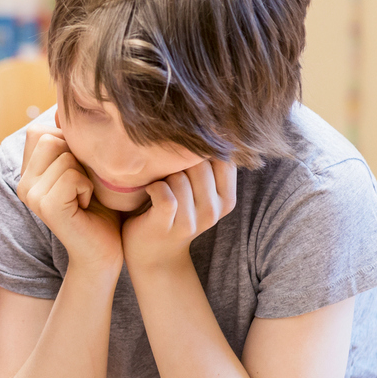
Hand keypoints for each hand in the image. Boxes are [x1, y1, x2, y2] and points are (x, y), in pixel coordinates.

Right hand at [16, 126, 122, 270]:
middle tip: (84, 185)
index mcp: (28, 171)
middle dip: (78, 156)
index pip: (39, 129)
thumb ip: (71, 141)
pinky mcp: (45, 207)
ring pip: (64, 154)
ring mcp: (31, 195)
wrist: (105, 249)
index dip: (68, 142)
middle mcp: (23, 182)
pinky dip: (87, 187)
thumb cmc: (101, 206)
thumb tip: (65, 106)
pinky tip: (85, 205)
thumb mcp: (84, 165)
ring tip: (85, 196)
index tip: (79, 171)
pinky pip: (71, 175)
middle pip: (50, 137)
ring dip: (85, 173)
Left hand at [122, 159, 236, 275]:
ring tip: (159, 185)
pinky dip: (153, 188)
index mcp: (227, 198)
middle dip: (177, 162)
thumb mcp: (198, 189)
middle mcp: (214, 210)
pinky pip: (166, 194)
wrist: (153, 253)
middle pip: (198, 164)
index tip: (182, 158)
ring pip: (179, 177)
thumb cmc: (173, 210)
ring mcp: (193, 221)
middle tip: (166, 173)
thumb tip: (215, 124)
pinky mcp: (168, 225)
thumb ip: (208, 165)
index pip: (222, 157)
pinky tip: (150, 192)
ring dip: (162, 177)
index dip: (198, 151)